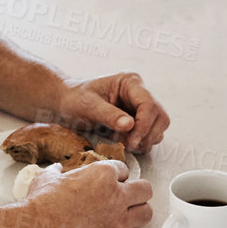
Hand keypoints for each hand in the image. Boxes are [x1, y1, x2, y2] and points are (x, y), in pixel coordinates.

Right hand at [20, 159, 152, 227]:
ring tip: (127, 214)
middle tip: (127, 196)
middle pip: (145, 189)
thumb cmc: (41, 205)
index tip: (110, 182)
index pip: (123, 170)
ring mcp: (118, 220)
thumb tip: (56, 169)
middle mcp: (116, 195)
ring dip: (137, 212)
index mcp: (103, 174)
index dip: (115, 176)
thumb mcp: (48, 178)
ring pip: (146, 212)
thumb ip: (57, 172)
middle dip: (136, 192)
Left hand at [53, 72, 170, 154]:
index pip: (149, 104)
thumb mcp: (88, 106)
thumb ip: (109, 115)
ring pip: (158, 127)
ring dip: (144, 140)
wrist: (66, 104)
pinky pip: (149, 134)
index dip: (144, 125)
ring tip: (123, 142)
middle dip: (147, 134)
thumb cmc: (74, 99)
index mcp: (130, 82)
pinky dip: (140, 142)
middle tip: (129, 144)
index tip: (132, 140)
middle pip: (160, 116)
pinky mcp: (137, 120)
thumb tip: (130, 125)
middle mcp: (138, 93)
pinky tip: (123, 142)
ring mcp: (139, 107)